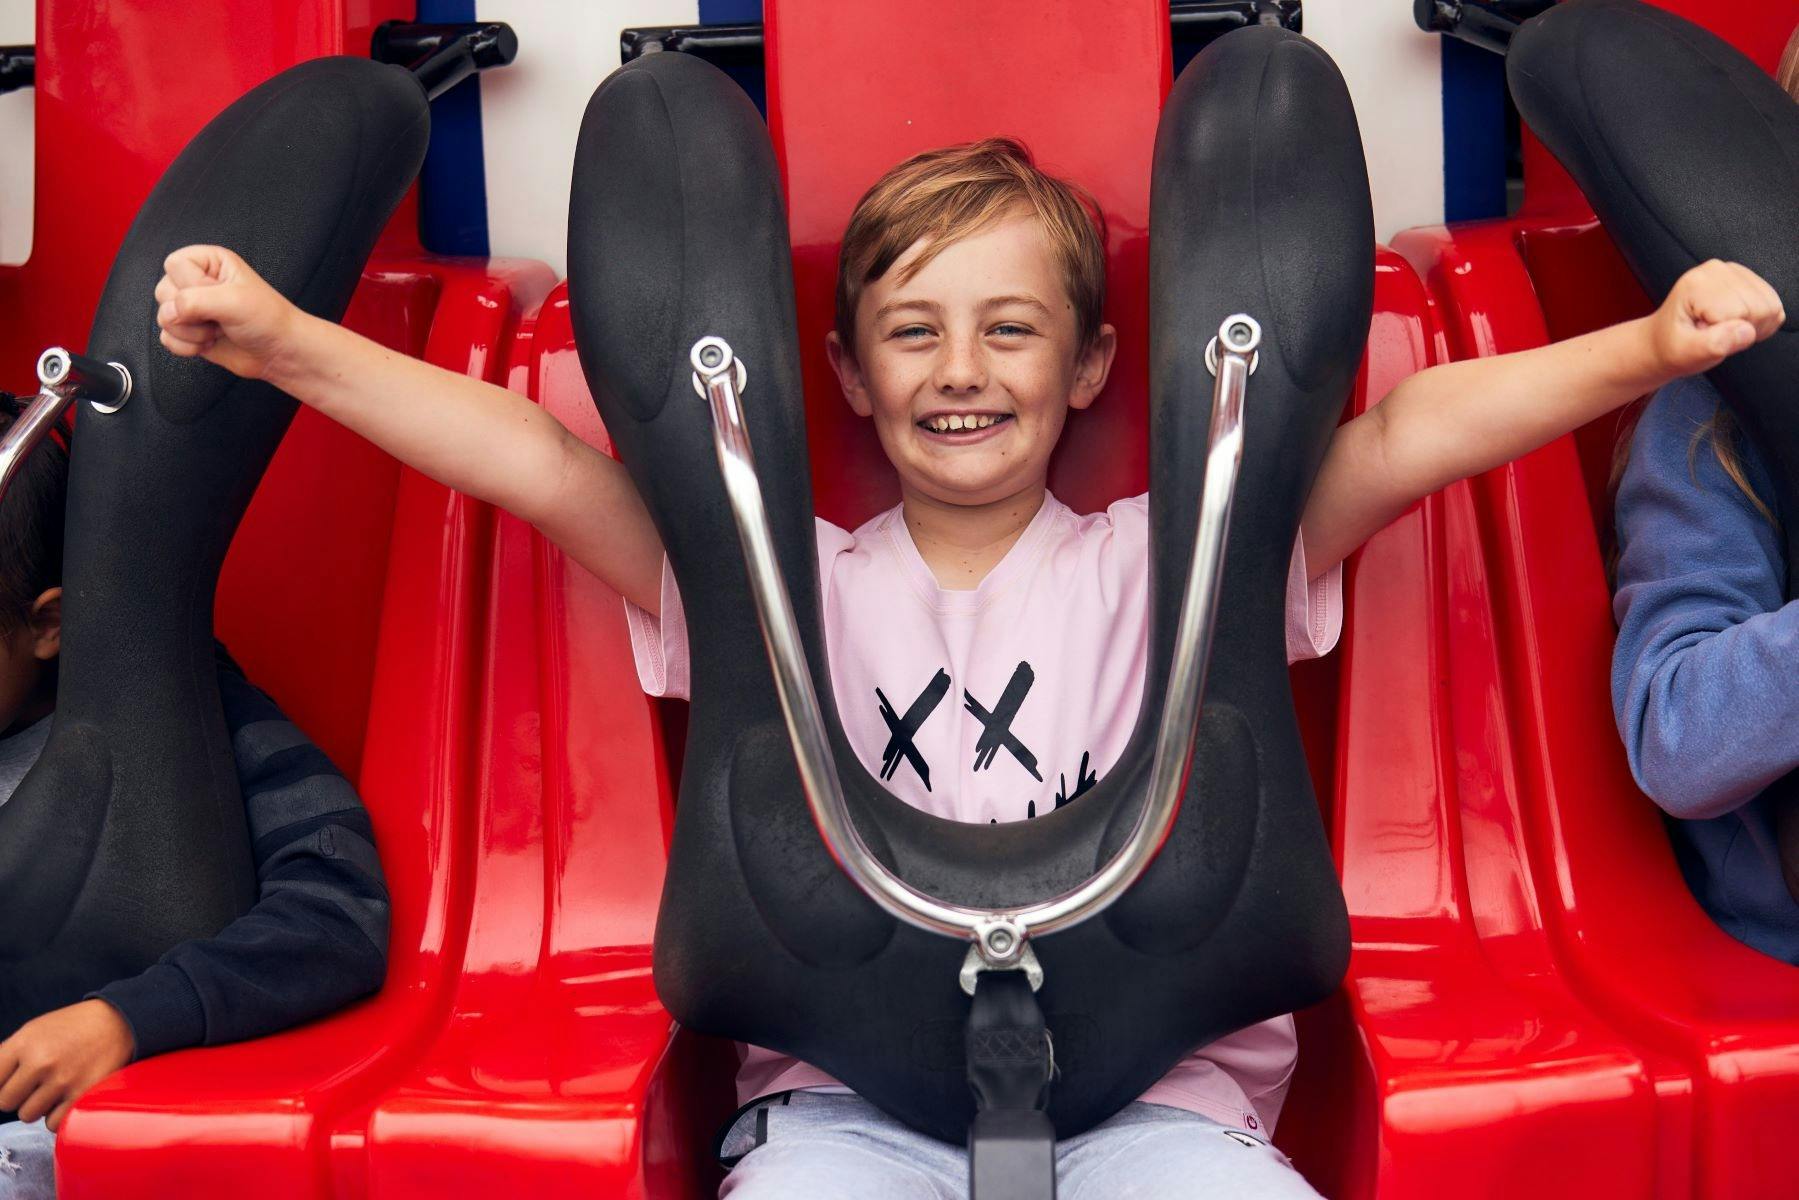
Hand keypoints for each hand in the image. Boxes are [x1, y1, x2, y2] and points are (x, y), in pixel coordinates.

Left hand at [0, 1000, 134, 1131]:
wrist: (119, 1022)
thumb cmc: (72, 1028)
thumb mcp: (34, 1031)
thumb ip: (6, 1058)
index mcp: (24, 1043)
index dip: (2, 1083)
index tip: (15, 1080)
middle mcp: (41, 1062)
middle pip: (6, 1102)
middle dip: (20, 1096)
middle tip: (38, 1082)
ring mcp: (63, 1080)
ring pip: (28, 1115)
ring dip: (39, 1106)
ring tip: (56, 1087)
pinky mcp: (82, 1095)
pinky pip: (52, 1123)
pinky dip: (58, 1115)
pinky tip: (68, 1096)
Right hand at [155, 244, 298, 380]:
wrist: (279, 353)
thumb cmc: (266, 319)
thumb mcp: (233, 301)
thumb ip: (194, 301)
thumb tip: (169, 313)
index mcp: (209, 261)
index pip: (174, 264)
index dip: (193, 284)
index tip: (219, 294)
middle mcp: (196, 281)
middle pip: (163, 291)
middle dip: (191, 312)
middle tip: (220, 315)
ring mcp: (191, 308)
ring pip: (162, 317)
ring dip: (191, 331)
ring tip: (218, 330)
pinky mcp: (189, 331)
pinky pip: (167, 338)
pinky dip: (187, 346)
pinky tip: (209, 343)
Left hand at [1650, 259, 1785, 376]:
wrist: (1663, 341)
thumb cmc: (1673, 347)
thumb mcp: (1686, 354)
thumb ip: (1714, 344)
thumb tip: (1745, 331)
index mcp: (1697, 284)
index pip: (1745, 313)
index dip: (1731, 334)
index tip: (1705, 334)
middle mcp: (1715, 270)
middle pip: (1762, 307)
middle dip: (1744, 329)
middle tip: (1714, 333)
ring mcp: (1731, 270)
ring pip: (1771, 305)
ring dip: (1752, 325)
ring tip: (1721, 328)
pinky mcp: (1743, 277)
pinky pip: (1771, 303)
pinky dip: (1758, 320)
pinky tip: (1733, 321)